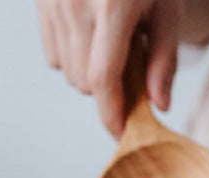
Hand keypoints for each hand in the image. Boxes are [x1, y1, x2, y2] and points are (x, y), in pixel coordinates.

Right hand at [36, 0, 184, 137]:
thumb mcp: (167, 13)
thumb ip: (164, 61)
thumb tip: (160, 106)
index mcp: (112, 8)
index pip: (104, 80)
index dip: (112, 115)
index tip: (122, 134)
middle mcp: (76, 5)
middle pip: (85, 83)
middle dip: (108, 92)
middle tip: (130, 75)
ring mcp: (53, 3)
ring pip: (68, 73)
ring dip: (90, 76)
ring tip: (112, 50)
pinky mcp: (41, 4)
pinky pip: (52, 56)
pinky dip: (72, 60)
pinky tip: (90, 41)